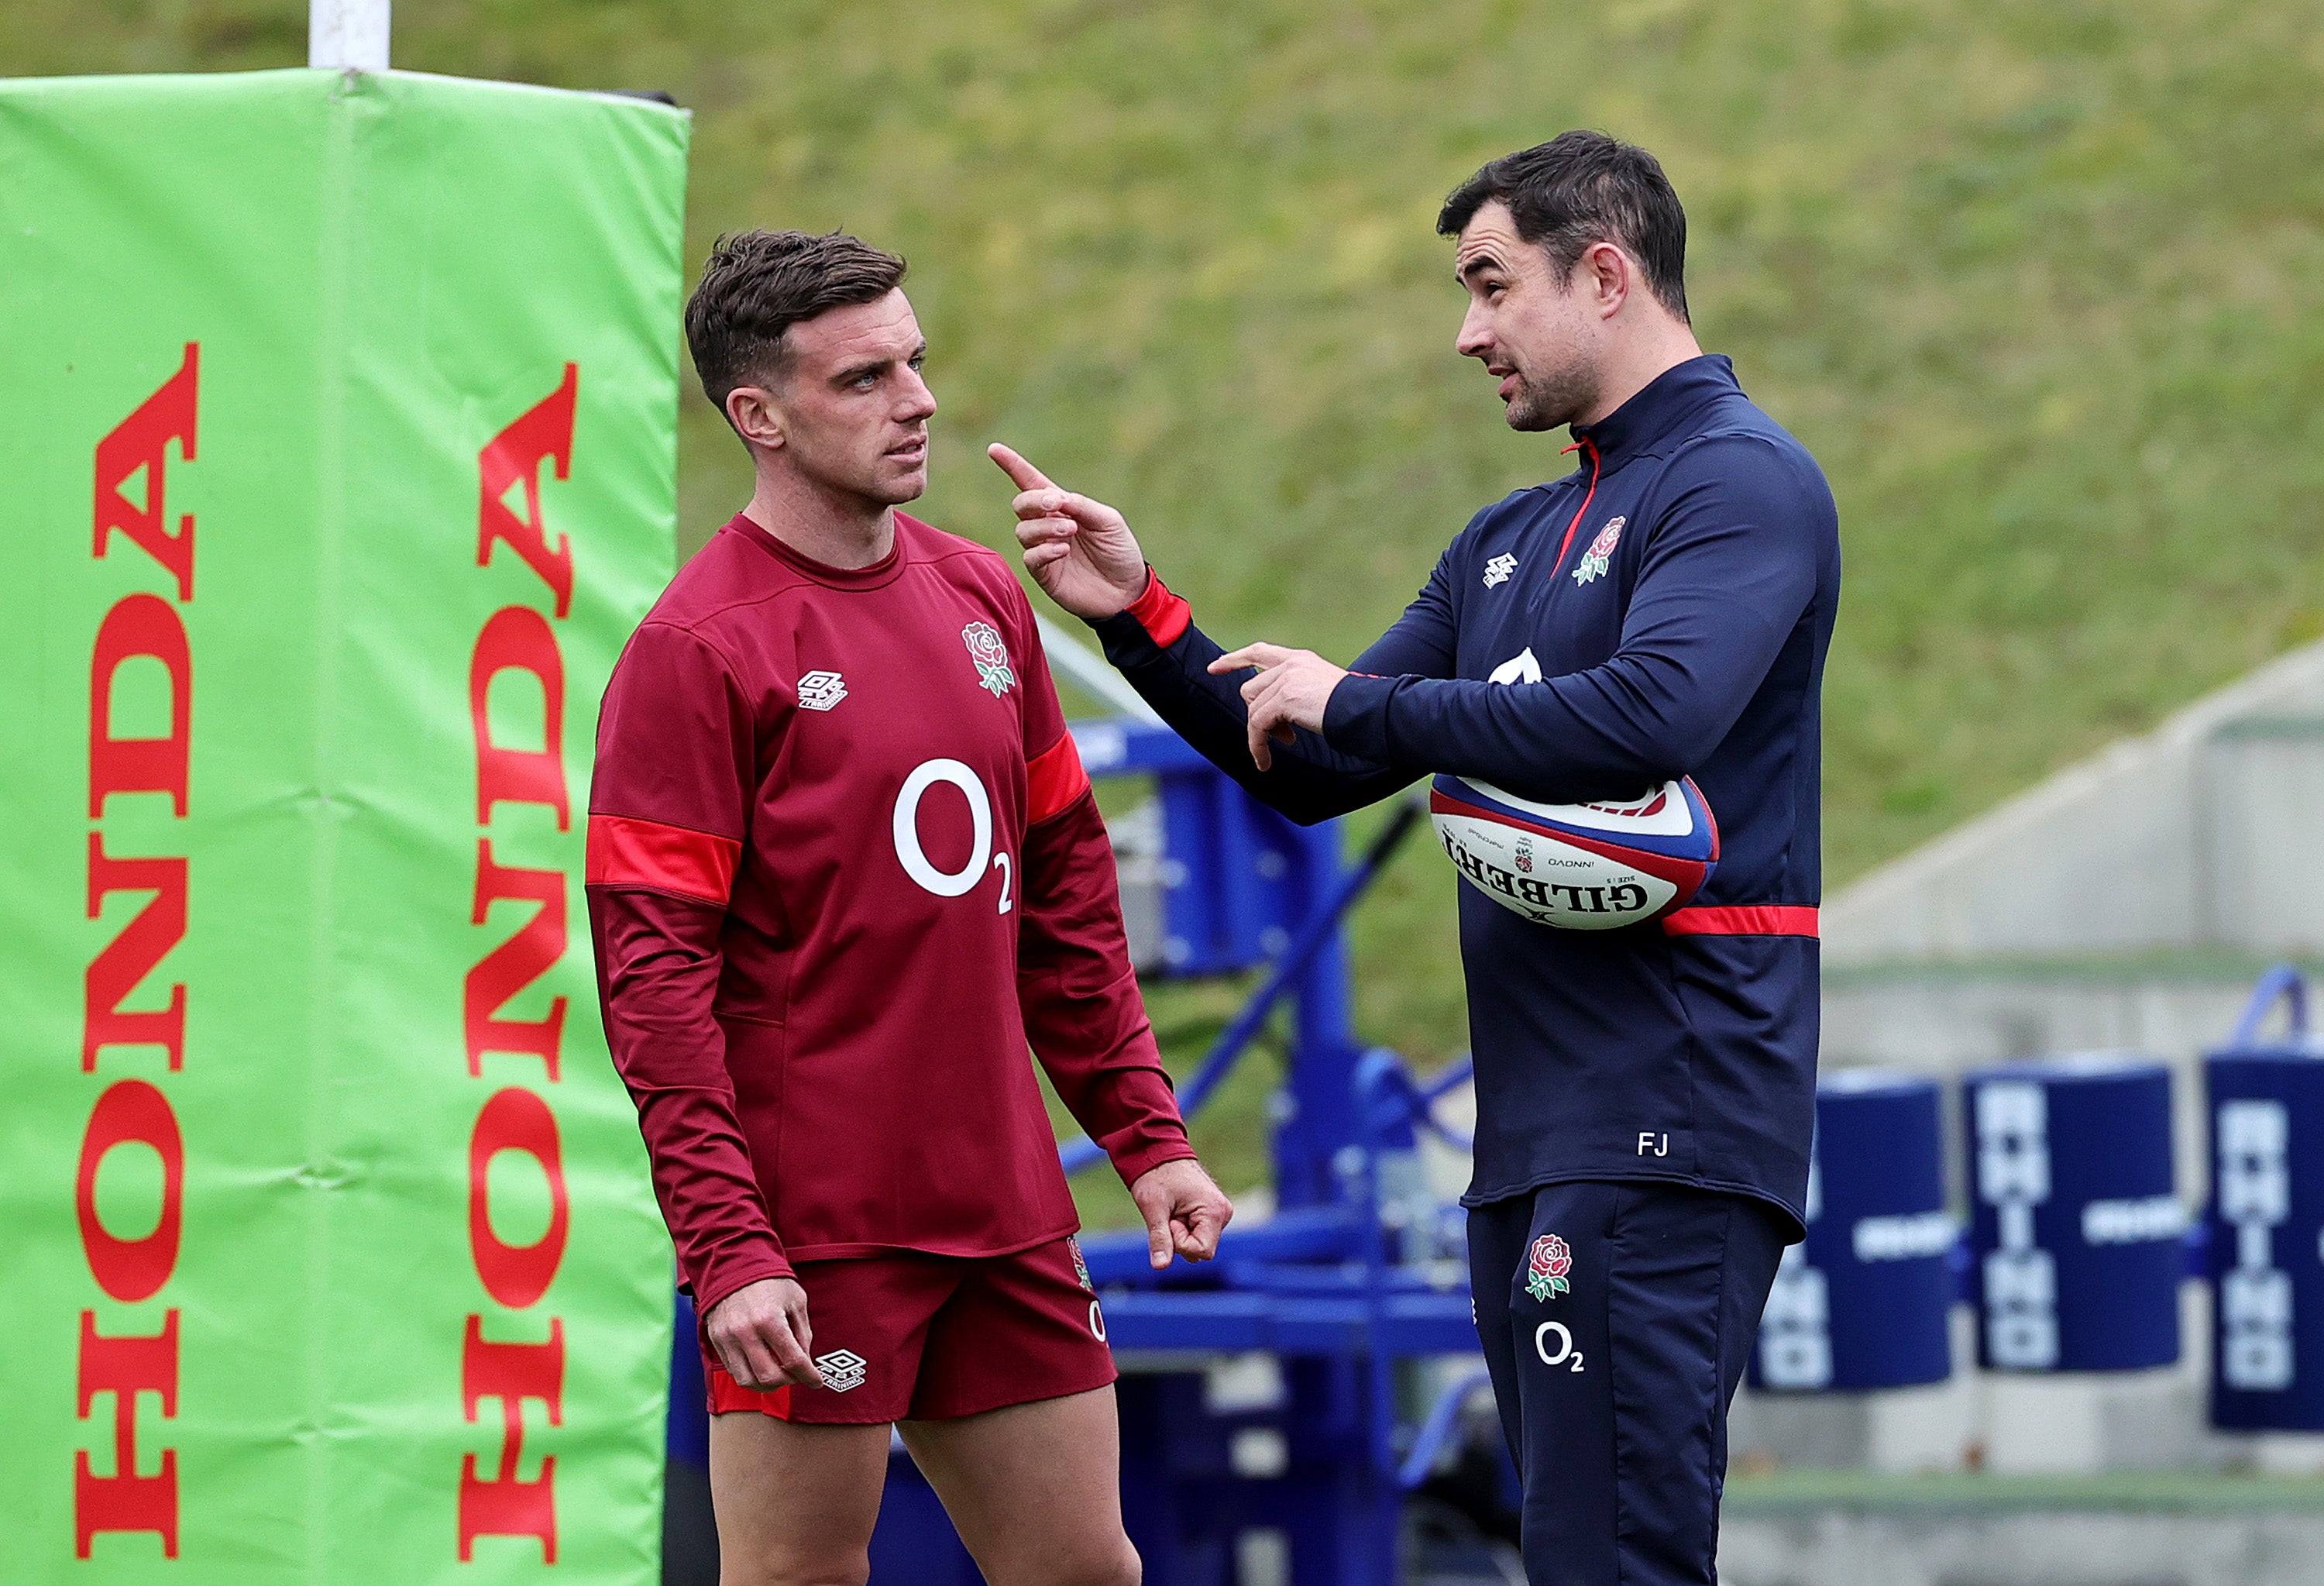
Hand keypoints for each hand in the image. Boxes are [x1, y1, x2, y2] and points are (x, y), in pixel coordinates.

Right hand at [702, 1277, 819, 1391]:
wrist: (734, 1266)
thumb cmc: (769, 1281)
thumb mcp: (796, 1301)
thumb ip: (803, 1333)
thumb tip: (806, 1361)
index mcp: (770, 1319)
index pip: (793, 1360)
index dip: (808, 1376)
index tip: (816, 1381)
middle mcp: (746, 1332)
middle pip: (769, 1377)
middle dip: (788, 1381)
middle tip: (796, 1375)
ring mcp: (727, 1338)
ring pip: (748, 1381)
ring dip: (767, 1385)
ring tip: (778, 1374)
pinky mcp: (716, 1341)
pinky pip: (733, 1370)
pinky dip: (750, 1375)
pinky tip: (761, 1365)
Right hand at [989, 443, 1148, 619]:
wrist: (1128, 591)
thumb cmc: (1120, 552)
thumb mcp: (1108, 521)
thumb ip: (1082, 505)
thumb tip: (1054, 496)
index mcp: (1063, 507)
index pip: (1032, 482)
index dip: (1012, 465)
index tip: (994, 449)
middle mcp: (1048, 526)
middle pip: (1022, 504)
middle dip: (1035, 500)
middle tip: (1057, 504)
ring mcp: (1044, 549)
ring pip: (1023, 530)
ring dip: (1045, 526)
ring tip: (1070, 531)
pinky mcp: (1044, 573)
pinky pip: (1030, 557)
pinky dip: (1044, 550)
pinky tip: (1063, 550)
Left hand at [1129, 1158, 1234, 1268]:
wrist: (1160, 1152)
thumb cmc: (1156, 1175)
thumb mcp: (1153, 1207)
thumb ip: (1159, 1237)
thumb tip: (1160, 1266)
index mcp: (1214, 1211)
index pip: (1202, 1251)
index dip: (1180, 1242)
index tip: (1169, 1221)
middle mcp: (1223, 1214)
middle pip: (1201, 1250)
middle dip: (1180, 1239)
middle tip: (1169, 1214)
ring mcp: (1219, 1214)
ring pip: (1198, 1244)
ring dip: (1181, 1234)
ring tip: (1173, 1210)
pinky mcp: (1212, 1214)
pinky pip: (1197, 1234)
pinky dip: (1184, 1228)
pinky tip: (1177, 1210)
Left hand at [1207, 642, 1347, 771]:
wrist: (1365, 710)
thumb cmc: (1351, 707)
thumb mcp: (1319, 691)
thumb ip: (1294, 692)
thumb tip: (1270, 717)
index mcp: (1300, 659)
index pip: (1259, 652)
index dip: (1234, 659)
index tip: (1214, 668)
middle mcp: (1291, 665)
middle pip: (1251, 690)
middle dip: (1260, 715)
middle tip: (1284, 735)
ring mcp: (1287, 679)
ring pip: (1253, 709)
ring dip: (1261, 733)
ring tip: (1284, 745)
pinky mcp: (1284, 697)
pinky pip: (1257, 725)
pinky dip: (1257, 746)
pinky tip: (1265, 760)